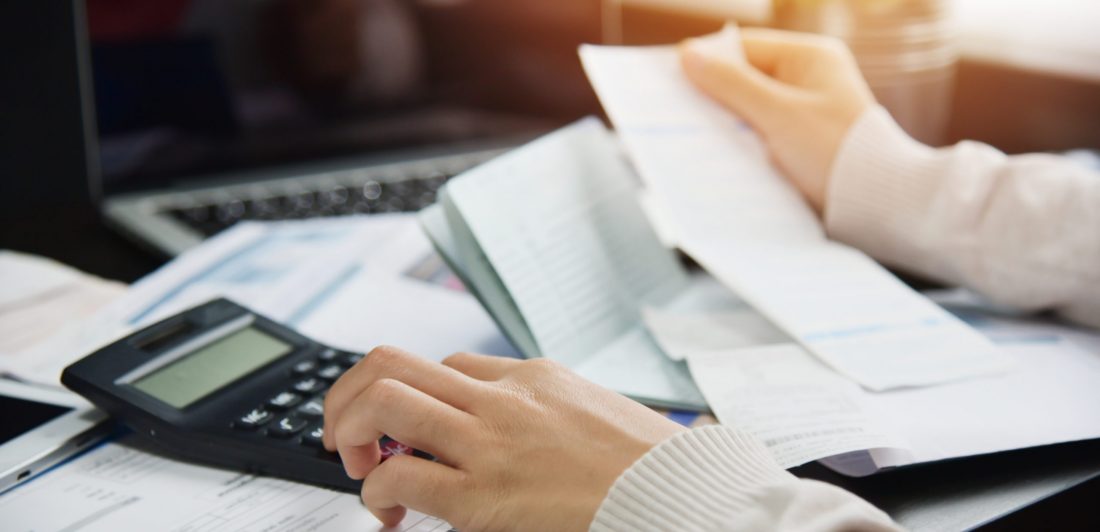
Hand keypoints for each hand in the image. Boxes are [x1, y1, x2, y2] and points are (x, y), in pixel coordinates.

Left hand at [323, 346, 685, 529]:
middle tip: (347, 433)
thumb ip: (544, 410)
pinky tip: (389, 512)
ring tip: (357, 464)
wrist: (681, 496)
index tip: (408, 429)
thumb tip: (513, 430)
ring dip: (350, 430)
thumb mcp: (593, 411)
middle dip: (351, 395)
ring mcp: (490, 443)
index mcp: (531, 377)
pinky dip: (375, 491)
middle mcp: (502, 399)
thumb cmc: (646, 465)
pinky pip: (400, 478)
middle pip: (392, 362)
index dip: (413, 393)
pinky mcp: (483, 497)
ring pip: (384, 401)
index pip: (447, 364)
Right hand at [680, 28, 874, 214]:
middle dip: (714, 95)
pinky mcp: (803, 141)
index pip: (743, 48)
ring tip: (697, 136)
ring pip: (750, 107)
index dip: (706, 62)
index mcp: (810, 58)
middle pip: (744, 77)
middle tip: (677, 111)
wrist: (878, 204)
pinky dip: (743, 140)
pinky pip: (762, 131)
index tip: (670, 79)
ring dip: (728, 121)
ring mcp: (807, 110)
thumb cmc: (834, 153)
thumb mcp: (777, 114)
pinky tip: (724, 154)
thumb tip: (689, 55)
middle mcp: (810, 78)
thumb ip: (731, 84)